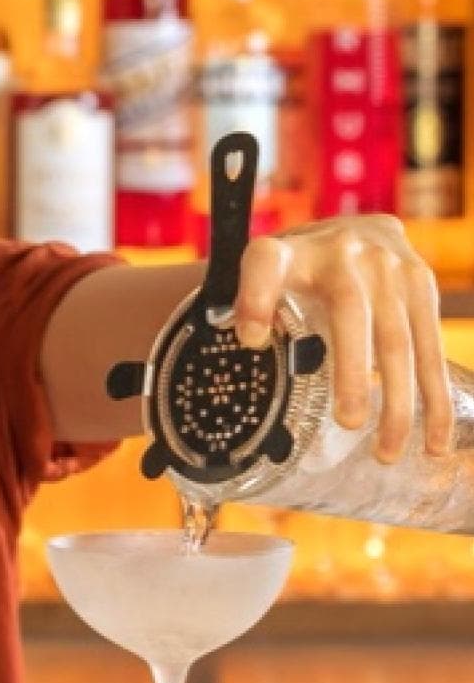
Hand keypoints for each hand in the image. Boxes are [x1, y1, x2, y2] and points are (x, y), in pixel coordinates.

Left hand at [232, 215, 451, 462]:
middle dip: (351, 371)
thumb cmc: (298, 264)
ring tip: (388, 453)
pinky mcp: (422, 286)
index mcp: (294, 250)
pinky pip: (430, 347)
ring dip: (400, 401)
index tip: (248, 338)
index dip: (254, 297)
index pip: (266, 264)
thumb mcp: (264, 272)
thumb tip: (249, 338)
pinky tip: (435, 440)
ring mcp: (392, 267)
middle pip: (349, 313)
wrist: (353, 229)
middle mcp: (347, 253)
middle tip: (349, 423)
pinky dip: (434, 396)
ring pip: (399, 339)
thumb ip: (251, 298)